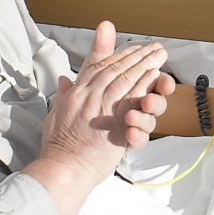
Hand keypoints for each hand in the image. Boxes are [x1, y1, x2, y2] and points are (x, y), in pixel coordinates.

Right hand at [39, 23, 172, 178]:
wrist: (62, 168)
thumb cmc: (58, 147)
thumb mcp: (55, 113)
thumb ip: (63, 94)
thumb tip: (64, 79)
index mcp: (76, 93)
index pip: (98, 66)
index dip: (117, 54)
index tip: (133, 48)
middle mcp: (89, 96)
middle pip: (115, 68)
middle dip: (136, 55)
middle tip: (153, 46)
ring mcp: (102, 108)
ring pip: (125, 78)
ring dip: (144, 64)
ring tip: (158, 55)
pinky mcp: (115, 123)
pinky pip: (132, 99)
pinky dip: (144, 84)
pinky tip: (155, 75)